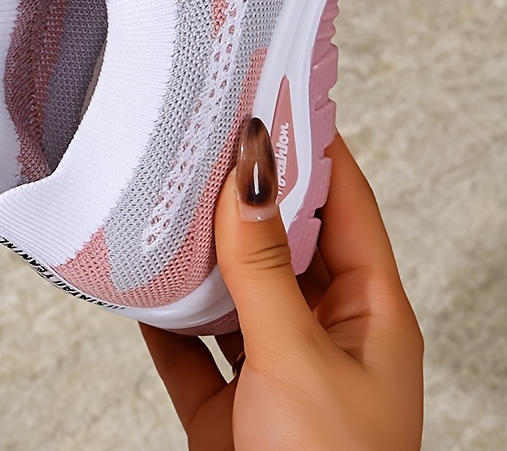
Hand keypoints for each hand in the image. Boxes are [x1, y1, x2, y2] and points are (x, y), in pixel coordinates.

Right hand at [140, 125, 423, 450]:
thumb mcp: (298, 360)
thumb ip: (263, 268)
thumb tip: (247, 174)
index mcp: (371, 318)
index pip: (345, 204)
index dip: (311, 147)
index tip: (269, 96)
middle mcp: (325, 337)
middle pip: (282, 241)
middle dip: (241, 193)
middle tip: (199, 137)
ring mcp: (274, 372)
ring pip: (232, 290)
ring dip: (195, 252)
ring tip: (160, 194)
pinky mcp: (227, 410)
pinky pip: (189, 344)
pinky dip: (160, 314)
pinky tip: (134, 280)